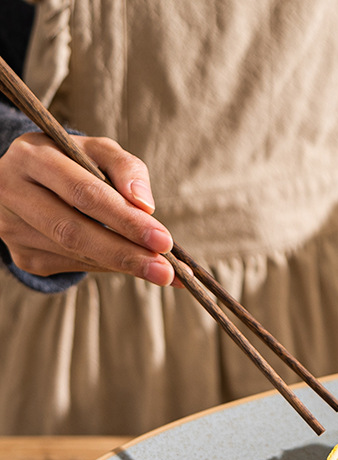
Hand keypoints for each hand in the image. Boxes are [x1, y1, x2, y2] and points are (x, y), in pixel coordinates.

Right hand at [0, 132, 174, 284]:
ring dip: (123, 266)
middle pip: (74, 231)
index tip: (164, 240)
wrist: (29, 180)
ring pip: (76, 254)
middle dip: (126, 253)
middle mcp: (13, 192)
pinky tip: (132, 266)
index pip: (84, 193)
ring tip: (162, 272)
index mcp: (32, 157)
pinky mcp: (24, 256)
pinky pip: (75, 266)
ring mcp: (14, 228)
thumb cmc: (73, 162)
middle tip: (165, 271)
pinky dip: (109, 267)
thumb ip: (126, 168)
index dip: (125, 219)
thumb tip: (145, 205)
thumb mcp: (99, 152)